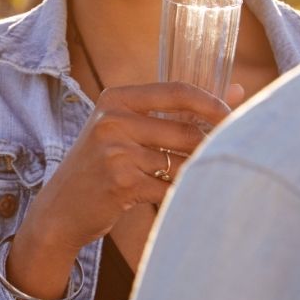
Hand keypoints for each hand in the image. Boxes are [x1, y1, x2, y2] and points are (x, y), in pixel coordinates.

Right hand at [14, 82, 233, 263]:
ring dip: (197, 173)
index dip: (212, 103)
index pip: (177, 91)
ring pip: (181, 161)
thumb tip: (238, 90)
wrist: (60, 209)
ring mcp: (116, 151)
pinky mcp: (122, 182)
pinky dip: (180, 194)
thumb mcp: (126, 129)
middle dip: (211, 145)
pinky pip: (169, 187)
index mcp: (115, 99)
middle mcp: (112, 120)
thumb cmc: (101, 166)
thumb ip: (177, 110)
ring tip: (200, 179)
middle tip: (227, 156)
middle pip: (185, 130)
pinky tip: (180, 198)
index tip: (233, 116)